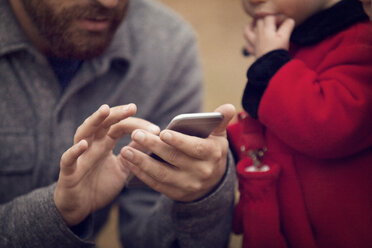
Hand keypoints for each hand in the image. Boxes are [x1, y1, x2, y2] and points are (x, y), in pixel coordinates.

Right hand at [54, 104, 159, 225]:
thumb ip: (134, 154)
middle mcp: (92, 145)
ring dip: (93, 121)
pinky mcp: (69, 172)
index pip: (119, 127)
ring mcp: (80, 156)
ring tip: (104, 110)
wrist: (80, 207)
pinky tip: (83, 145)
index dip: (135, 124)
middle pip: (103, 124)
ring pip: (83, 133)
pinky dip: (74, 151)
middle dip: (117, 114)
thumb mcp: (123, 168)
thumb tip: (152, 140)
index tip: (155, 128)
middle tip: (132, 107)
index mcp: (104, 144)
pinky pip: (68, 159)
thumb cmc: (100, 185)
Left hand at [119, 104, 235, 201]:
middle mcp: (202, 172)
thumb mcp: (218, 136)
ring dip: (142, 162)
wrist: (212, 182)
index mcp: (213, 155)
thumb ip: (221, 121)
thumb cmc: (211, 151)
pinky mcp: (176, 194)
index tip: (163, 133)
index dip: (180, 141)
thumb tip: (229, 106)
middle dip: (154, 147)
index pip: (196, 148)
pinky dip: (142, 174)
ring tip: (126, 150)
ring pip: (162, 174)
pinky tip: (130, 163)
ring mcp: (188, 185)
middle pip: (175, 159)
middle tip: (136, 134)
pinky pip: (157, 184)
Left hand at [244, 15, 294, 57]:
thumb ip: (287, 26)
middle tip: (276, 22)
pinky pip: (247, 46)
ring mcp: (255, 44)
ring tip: (254, 23)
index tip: (285, 22)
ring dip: (250, 26)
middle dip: (266, 19)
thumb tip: (289, 20)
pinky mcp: (254, 52)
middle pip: (259, 21)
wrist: (271, 66)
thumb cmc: (278, 51)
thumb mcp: (285, 37)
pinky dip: (248, 42)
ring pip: (247, 32)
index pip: (269, 17)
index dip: (278, 17)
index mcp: (266, 30)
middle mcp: (258, 35)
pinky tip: (251, 41)